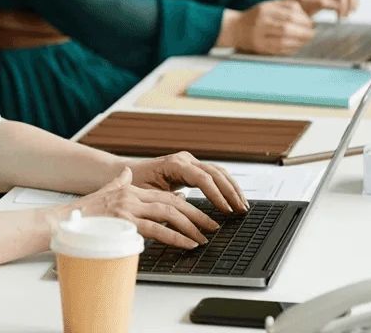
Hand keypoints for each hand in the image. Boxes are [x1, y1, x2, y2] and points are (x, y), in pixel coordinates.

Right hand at [62, 167, 219, 248]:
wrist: (61, 220)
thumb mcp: (104, 191)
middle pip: (173, 203)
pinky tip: (187, 244)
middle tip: (212, 227)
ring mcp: (128, 208)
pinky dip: (176, 237)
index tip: (201, 216)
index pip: (166, 195)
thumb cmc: (82, 212)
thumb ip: (118, 182)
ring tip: (203, 239)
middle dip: (196, 216)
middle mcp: (132, 195)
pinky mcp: (125, 221)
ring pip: (169, 214)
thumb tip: (125, 173)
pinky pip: (157, 229)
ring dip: (190, 227)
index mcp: (130, 189)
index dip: (187, 205)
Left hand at [128, 151, 247, 213]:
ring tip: (242, 206)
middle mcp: (185, 159)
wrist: (127, 173)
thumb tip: (185, 205)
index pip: (202, 178)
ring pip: (219, 172)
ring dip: (232, 188)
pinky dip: (227, 185)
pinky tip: (234, 197)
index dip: (217, 194)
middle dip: (230, 192)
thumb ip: (165, 200)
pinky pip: (215, 174)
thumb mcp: (147, 195)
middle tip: (241, 210)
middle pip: (215, 173)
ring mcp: (190, 161)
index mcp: (174, 164)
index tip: (227, 210)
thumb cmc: (135, 185)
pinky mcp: (192, 167)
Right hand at [220, 0, 313, 54]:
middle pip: (286, 27)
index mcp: (265, 9)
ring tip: (306, 40)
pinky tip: (297, 46)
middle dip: (303, 32)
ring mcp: (259, 36)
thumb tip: (306, 17)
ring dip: (299, 41)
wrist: (235, 28)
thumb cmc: (256, 17)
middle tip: (311, 34)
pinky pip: (279, 50)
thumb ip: (286, 7)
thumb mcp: (269, 5)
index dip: (304, 19)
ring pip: (283, 40)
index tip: (311, 24)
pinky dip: (292, 48)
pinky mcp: (260, 48)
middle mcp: (261, 22)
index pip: (289, 13)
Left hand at [290, 0, 357, 16]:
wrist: (294, 5)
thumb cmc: (299, 5)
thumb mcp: (308, 4)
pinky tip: (347, 12)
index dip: (343, 4)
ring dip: (353, 2)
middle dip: (351, 2)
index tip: (340, 17)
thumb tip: (338, 6)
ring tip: (348, 15)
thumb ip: (323, 2)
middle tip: (346, 16)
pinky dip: (352, 2)